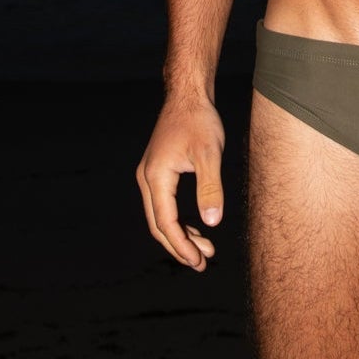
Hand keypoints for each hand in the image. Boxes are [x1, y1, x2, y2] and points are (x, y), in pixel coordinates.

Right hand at [136, 95, 224, 269]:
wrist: (187, 95)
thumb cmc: (199, 120)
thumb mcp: (209, 154)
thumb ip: (210, 188)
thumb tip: (211, 223)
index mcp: (156, 177)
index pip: (165, 222)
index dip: (181, 246)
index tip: (198, 262)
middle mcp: (147, 179)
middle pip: (159, 224)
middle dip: (180, 246)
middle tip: (202, 264)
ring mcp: (150, 175)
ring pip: (161, 216)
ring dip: (181, 235)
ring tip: (205, 250)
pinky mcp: (157, 171)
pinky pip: (164, 204)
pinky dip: (179, 220)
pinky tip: (196, 228)